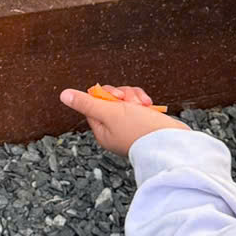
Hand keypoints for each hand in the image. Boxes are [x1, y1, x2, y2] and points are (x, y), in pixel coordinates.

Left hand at [61, 84, 181, 155]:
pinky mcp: (143, 122)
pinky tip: (149, 106)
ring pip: (125, 100)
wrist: (171, 141)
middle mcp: (114, 130)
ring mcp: (129, 126)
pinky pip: (138, 104)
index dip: (104, 95)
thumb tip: (63, 94)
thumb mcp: (110, 113)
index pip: (93, 104)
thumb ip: (87, 103)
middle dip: (122, 96)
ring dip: (134, 98)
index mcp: (102, 131)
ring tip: (142, 106)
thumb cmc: (140, 130)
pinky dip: (143, 102)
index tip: (116, 98)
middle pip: (109, 100)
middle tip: (129, 102)